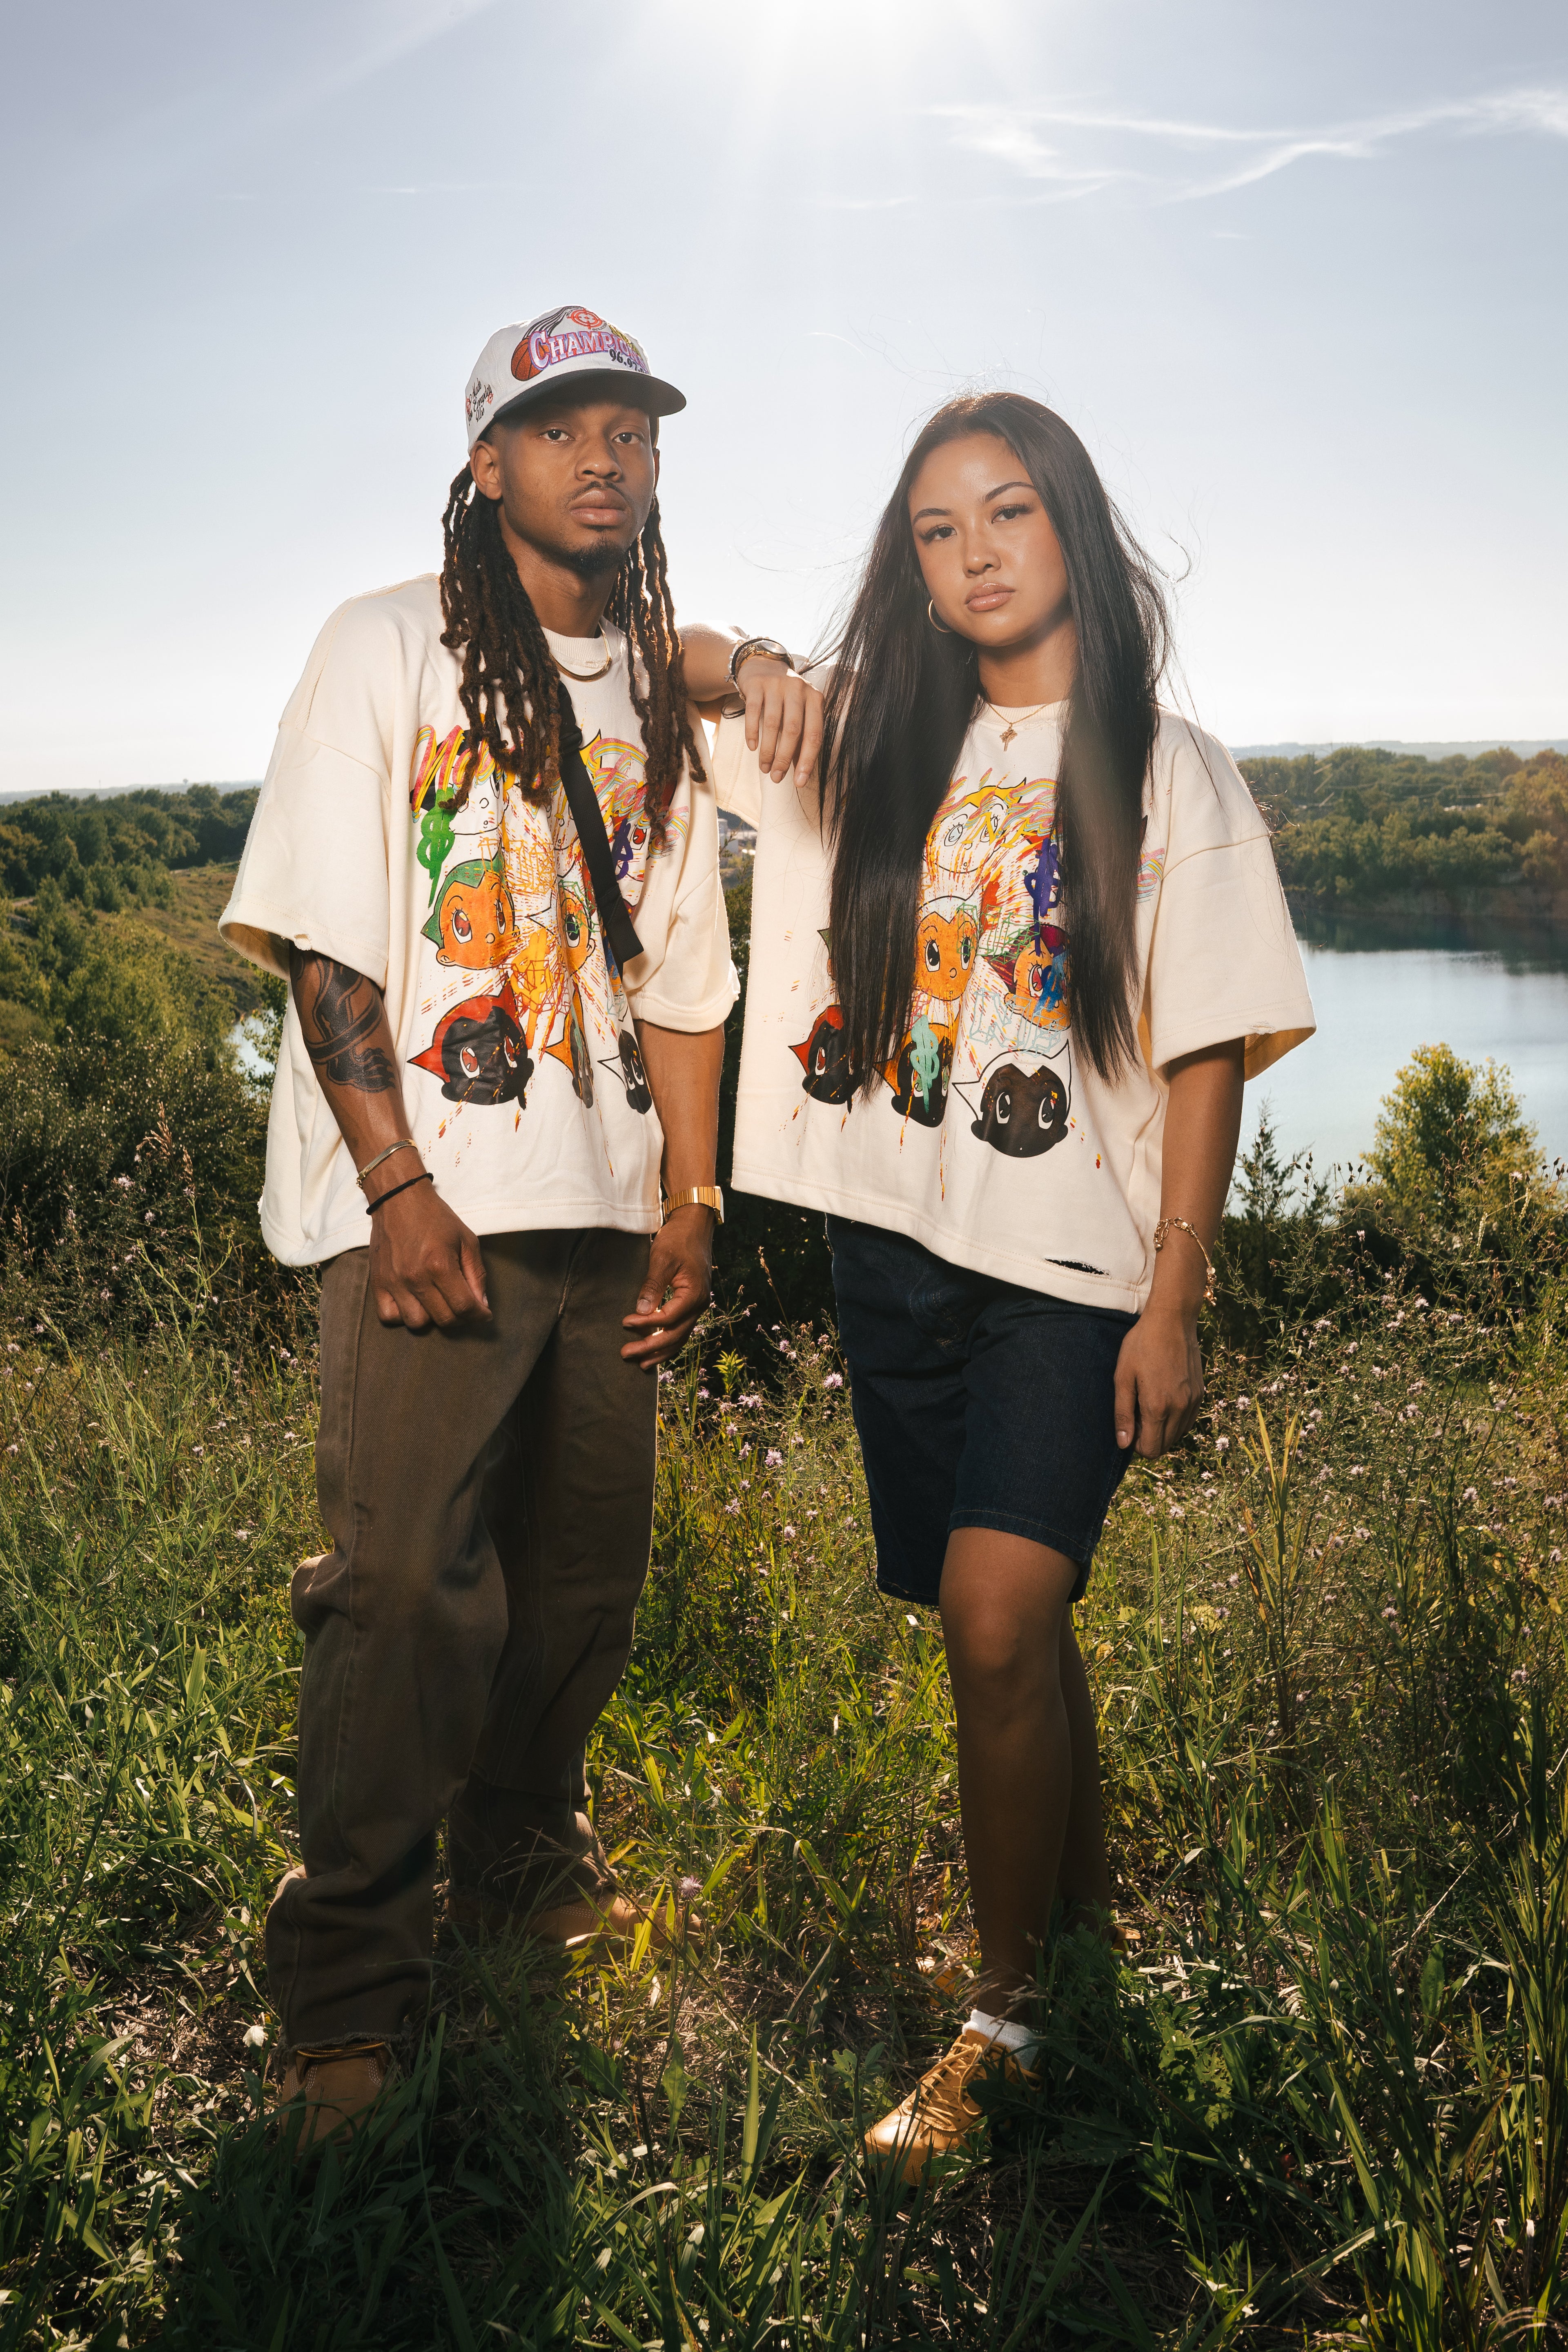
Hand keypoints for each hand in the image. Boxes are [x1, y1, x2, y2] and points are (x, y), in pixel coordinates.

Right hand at [367, 1180, 490, 1329]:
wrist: (398, 1200)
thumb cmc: (436, 1218)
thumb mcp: (466, 1240)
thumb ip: (477, 1275)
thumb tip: (482, 1306)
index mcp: (440, 1264)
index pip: (464, 1307)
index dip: (479, 1316)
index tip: (484, 1314)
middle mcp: (415, 1277)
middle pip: (444, 1319)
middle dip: (461, 1318)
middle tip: (464, 1307)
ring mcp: (393, 1282)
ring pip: (417, 1323)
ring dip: (432, 1319)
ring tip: (438, 1303)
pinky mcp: (377, 1282)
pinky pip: (389, 1317)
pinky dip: (403, 1317)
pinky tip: (413, 1303)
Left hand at [620, 1206, 713, 1368]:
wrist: (694, 1227)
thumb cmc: (678, 1239)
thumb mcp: (662, 1259)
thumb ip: (652, 1286)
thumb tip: (641, 1312)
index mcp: (694, 1294)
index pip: (668, 1318)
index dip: (646, 1325)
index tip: (625, 1323)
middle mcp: (700, 1304)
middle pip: (675, 1335)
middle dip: (651, 1348)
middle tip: (626, 1354)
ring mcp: (697, 1306)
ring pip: (680, 1337)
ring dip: (660, 1351)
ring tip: (642, 1364)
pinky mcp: (691, 1304)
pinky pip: (680, 1329)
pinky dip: (668, 1342)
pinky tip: (655, 1350)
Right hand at [736, 654, 823, 789]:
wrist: (764, 666)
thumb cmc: (786, 698)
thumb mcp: (800, 712)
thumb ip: (802, 737)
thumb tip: (800, 770)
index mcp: (815, 699)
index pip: (814, 734)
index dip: (807, 761)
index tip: (799, 782)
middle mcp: (798, 689)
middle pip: (793, 731)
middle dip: (784, 759)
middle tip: (776, 778)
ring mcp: (777, 685)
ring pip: (773, 724)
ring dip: (768, 751)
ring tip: (764, 768)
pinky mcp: (757, 685)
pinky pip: (753, 713)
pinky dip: (752, 733)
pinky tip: (752, 748)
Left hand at [1112, 1301, 1203, 1458]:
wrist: (1172, 1320)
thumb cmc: (1142, 1345)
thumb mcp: (1123, 1377)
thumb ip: (1123, 1413)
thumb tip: (1123, 1443)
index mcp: (1158, 1407)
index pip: (1151, 1449)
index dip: (1137, 1444)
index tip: (1131, 1424)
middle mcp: (1180, 1409)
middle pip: (1165, 1446)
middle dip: (1149, 1438)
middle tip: (1138, 1412)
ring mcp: (1193, 1402)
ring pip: (1178, 1435)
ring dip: (1163, 1429)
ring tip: (1151, 1402)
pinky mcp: (1201, 1394)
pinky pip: (1188, 1421)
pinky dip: (1176, 1419)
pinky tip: (1165, 1399)